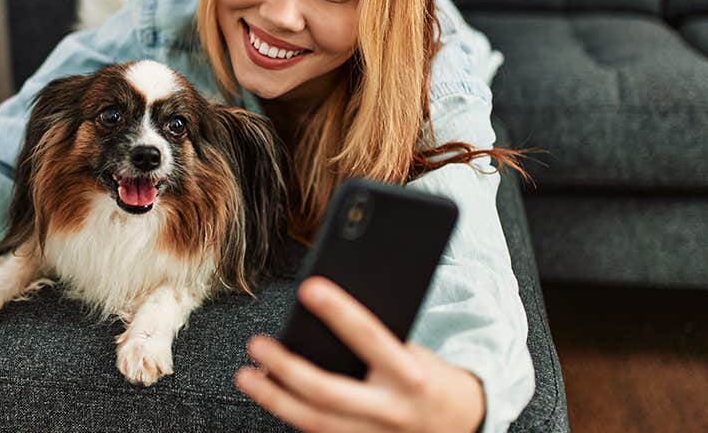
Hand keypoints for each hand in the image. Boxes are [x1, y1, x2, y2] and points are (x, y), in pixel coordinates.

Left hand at [235, 276, 485, 431]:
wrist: (461, 424)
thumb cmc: (427, 377)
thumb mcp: (413, 353)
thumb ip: (376, 342)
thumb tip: (321, 317)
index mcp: (410, 374)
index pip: (369, 337)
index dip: (339, 312)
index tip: (309, 288)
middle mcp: (391, 410)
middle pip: (327, 391)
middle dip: (286, 368)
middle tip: (257, 344)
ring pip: (314, 422)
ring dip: (273, 399)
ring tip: (246, 376)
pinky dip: (290, 416)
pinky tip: (271, 398)